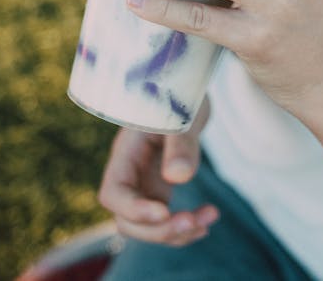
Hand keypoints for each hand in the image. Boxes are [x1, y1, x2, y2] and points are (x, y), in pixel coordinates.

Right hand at [98, 96, 217, 245]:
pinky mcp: (159, 189)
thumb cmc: (182, 95)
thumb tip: (178, 178)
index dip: (134, 209)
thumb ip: (180, 144)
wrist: (188, 90)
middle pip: (127, 220)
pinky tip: (208, 220)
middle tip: (194, 222)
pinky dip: (185, 227)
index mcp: (126, 152)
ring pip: (147, 227)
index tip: (165, 211)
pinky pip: (165, 221)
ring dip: (176, 232)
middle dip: (159, 230)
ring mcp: (143, 184)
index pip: (114, 193)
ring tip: (209, 218)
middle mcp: (130, 173)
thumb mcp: (183, 114)